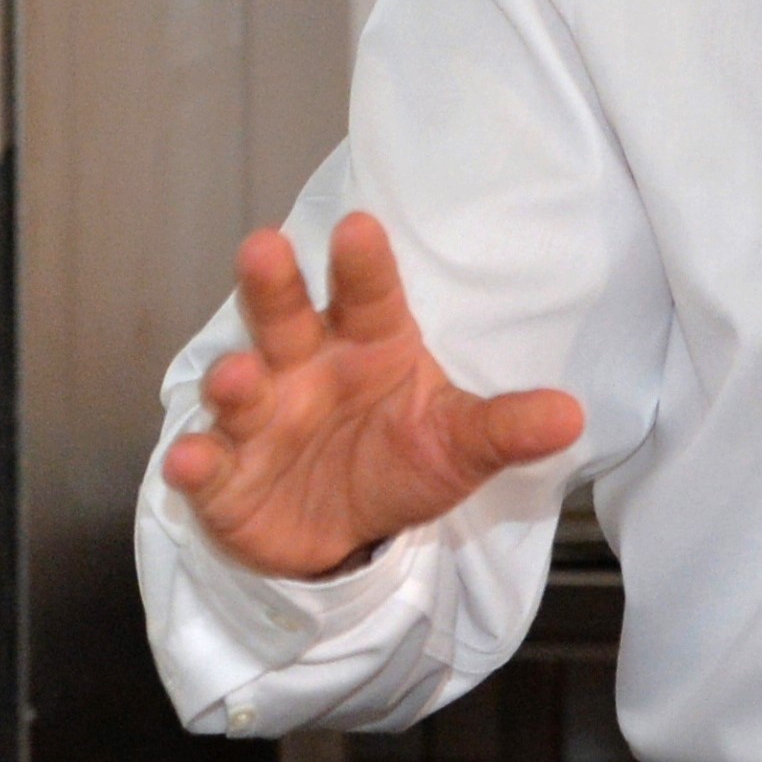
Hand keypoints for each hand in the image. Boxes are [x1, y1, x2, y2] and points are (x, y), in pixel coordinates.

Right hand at [160, 213, 584, 581]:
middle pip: (284, 316)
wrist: (342, 534)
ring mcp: (259, 418)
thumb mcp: (457, 445)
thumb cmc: (399, 461)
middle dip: (272, 285)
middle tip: (263, 248)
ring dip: (233, 379)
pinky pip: (207, 464)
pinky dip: (197, 461)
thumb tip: (571, 416)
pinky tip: (191, 460)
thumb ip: (504, 428)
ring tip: (236, 375)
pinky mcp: (227, 476)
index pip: (368, 294)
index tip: (359, 228)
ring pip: (240, 386)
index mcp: (367, 343)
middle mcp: (304, 366)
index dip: (362, 264)